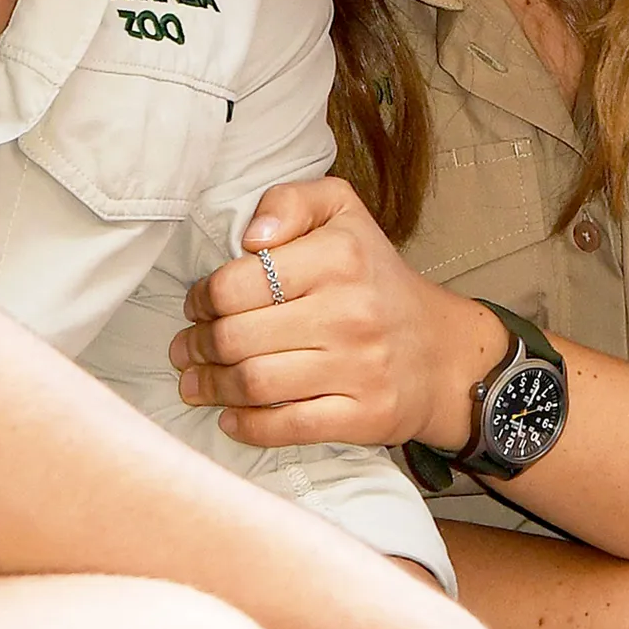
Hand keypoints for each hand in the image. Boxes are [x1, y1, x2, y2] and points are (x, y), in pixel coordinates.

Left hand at [170, 177, 501, 450]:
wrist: (441, 350)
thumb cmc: (373, 277)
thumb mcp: (341, 212)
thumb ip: (290, 202)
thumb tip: (251, 238)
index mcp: (340, 255)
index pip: (238, 283)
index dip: (203, 297)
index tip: (198, 305)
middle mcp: (351, 311)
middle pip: (238, 338)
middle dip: (199, 345)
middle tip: (188, 347)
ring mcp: (359, 367)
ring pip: (255, 384)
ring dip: (211, 387)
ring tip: (196, 381)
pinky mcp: (365, 415)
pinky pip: (287, 427)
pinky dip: (247, 426)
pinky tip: (230, 417)